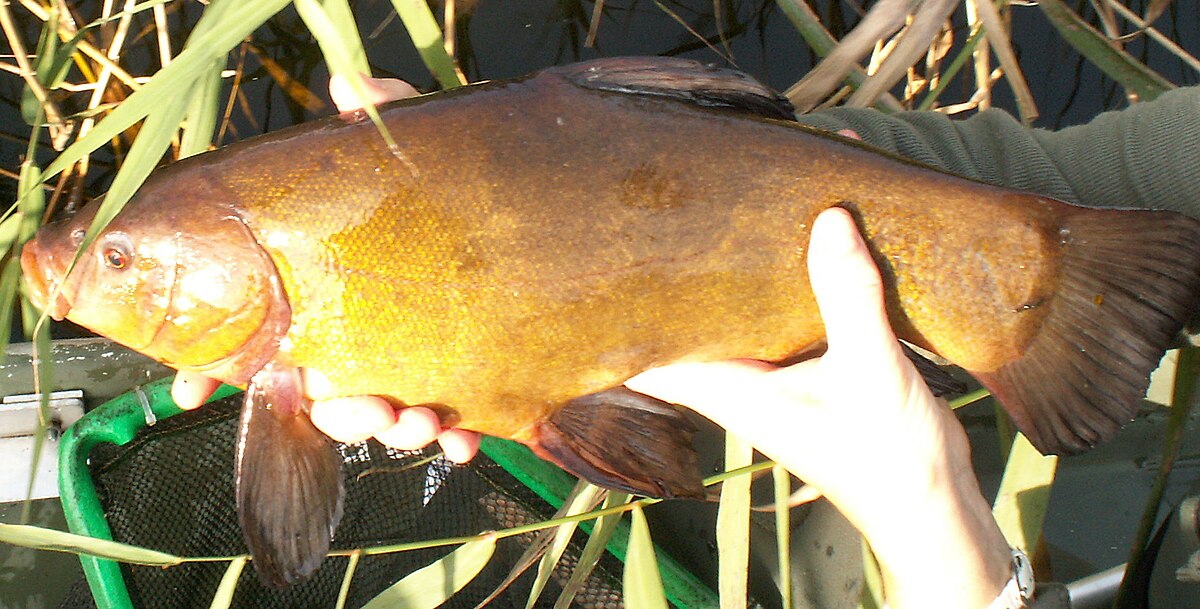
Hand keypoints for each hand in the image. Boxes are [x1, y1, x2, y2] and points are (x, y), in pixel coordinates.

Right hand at [170, 73, 480, 462]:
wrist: (550, 230)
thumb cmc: (459, 196)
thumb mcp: (420, 158)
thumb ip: (384, 126)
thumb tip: (350, 85)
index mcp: (334, 294)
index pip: (263, 335)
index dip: (219, 367)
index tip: (194, 389)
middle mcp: (365, 337)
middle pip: (327, 393)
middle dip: (341, 412)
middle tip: (370, 406)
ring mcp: (413, 364)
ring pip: (382, 419)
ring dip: (395, 429)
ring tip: (419, 418)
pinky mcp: (463, 384)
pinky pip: (448, 430)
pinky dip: (453, 440)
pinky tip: (464, 437)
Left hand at [625, 207, 1011, 608]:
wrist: (932, 507)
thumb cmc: (888, 457)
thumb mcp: (870, 368)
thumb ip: (847, 296)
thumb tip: (828, 219)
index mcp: (731, 390)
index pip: (647, 357)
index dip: (619, 317)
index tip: (605, 264)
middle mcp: (740, 385)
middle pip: (685, 329)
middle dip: (672, 281)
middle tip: (660, 217)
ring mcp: (773, 381)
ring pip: (731, 323)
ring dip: (727, 281)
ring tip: (713, 216)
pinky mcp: (807, 375)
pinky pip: (776, 324)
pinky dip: (777, 291)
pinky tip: (789, 248)